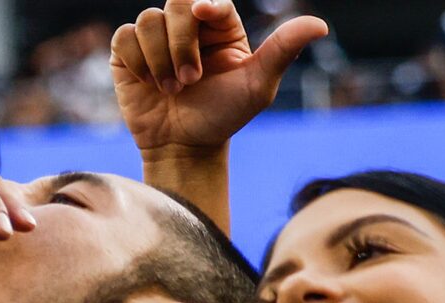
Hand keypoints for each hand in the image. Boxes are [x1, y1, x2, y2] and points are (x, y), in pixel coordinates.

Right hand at [111, 0, 327, 156]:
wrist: (183, 147)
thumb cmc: (223, 117)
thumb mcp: (258, 85)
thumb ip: (284, 50)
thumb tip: (320, 25)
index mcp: (220, 26)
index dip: (204, 4)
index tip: (201, 14)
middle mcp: (187, 28)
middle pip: (175, 4)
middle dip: (180, 42)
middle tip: (189, 79)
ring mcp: (155, 41)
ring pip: (148, 21)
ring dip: (158, 59)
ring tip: (170, 89)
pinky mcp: (128, 56)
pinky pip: (124, 38)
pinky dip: (136, 61)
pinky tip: (148, 83)